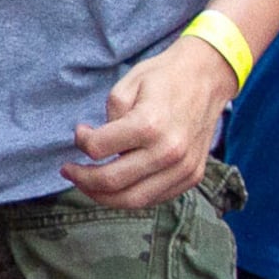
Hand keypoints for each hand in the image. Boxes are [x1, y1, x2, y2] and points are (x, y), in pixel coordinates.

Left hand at [64, 35, 235, 210]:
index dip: (80, 141)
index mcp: (149, 125)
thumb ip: (107, 119)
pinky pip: (155, 198)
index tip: (80, 132)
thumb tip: (94, 145)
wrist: (208, 77)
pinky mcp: (192, 176)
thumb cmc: (163, 78)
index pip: (97, 149)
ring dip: (102, 196)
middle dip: (82, 179)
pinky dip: (130, 197)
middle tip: (69, 171)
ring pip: (133, 200)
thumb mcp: (126, 86)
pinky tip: (117, 185)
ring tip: (87, 184)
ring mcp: (184, 167)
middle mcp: (169, 151)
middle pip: (111, 182)